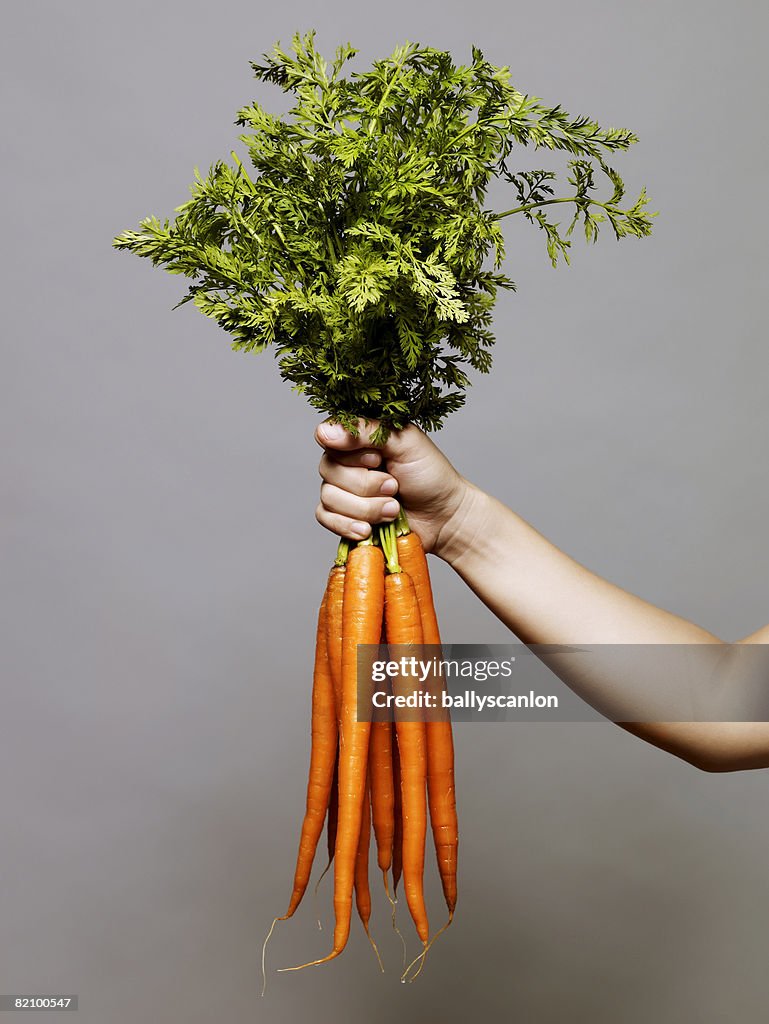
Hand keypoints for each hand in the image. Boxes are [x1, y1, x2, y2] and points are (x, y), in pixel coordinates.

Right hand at [314, 419, 470, 557]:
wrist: (444, 517)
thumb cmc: (429, 474)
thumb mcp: (405, 442)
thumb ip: (367, 430)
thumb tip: (323, 432)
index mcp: (359, 438)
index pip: (328, 438)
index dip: (351, 455)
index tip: (377, 461)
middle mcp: (346, 462)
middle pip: (328, 470)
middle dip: (366, 485)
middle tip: (395, 486)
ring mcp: (343, 491)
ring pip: (329, 497)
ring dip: (366, 508)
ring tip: (394, 509)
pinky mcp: (344, 517)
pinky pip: (325, 518)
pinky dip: (347, 525)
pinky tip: (368, 529)